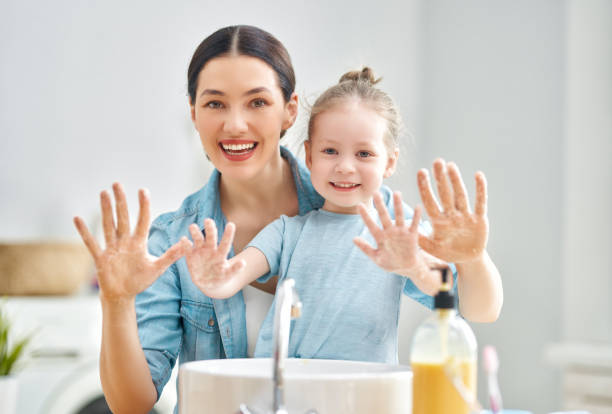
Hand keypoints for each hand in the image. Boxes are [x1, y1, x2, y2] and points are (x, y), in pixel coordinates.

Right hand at [73, 183, 188, 302]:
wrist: (123, 296)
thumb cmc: (140, 280)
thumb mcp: (158, 268)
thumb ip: (171, 255)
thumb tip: (187, 243)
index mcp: (139, 243)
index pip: (142, 220)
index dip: (143, 206)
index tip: (143, 190)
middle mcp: (125, 242)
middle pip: (123, 218)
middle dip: (121, 201)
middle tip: (117, 183)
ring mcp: (112, 248)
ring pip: (108, 225)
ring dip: (105, 210)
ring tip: (103, 193)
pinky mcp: (101, 258)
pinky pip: (91, 243)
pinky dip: (85, 232)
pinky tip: (77, 218)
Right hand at [185, 219, 245, 293]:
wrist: (209, 283)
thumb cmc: (221, 277)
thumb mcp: (228, 275)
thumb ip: (235, 269)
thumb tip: (243, 263)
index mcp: (221, 253)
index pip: (225, 243)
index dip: (228, 234)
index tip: (231, 224)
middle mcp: (210, 249)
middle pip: (211, 237)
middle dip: (210, 229)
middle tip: (208, 220)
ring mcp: (200, 251)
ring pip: (198, 240)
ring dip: (195, 233)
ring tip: (192, 226)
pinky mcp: (190, 256)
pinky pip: (187, 249)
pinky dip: (185, 244)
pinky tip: (184, 239)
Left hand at [354, 192, 440, 294]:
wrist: (406, 268)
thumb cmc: (390, 263)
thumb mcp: (376, 257)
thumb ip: (365, 248)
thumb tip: (353, 238)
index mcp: (380, 237)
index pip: (371, 225)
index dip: (365, 216)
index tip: (359, 205)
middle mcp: (390, 231)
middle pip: (384, 216)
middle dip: (380, 205)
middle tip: (375, 192)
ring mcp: (401, 232)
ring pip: (399, 216)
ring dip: (398, 205)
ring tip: (397, 193)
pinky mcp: (412, 235)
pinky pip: (414, 224)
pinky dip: (416, 216)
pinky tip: (418, 207)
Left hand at [417, 159, 487, 263]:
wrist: (467, 259)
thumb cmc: (448, 252)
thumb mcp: (432, 247)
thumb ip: (421, 239)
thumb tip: (405, 227)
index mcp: (439, 221)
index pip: (430, 201)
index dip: (425, 187)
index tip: (421, 172)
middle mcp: (451, 215)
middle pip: (445, 194)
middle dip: (440, 178)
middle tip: (437, 161)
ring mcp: (465, 216)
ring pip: (460, 195)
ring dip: (456, 181)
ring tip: (451, 166)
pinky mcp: (479, 220)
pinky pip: (480, 203)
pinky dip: (481, 190)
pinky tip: (478, 175)